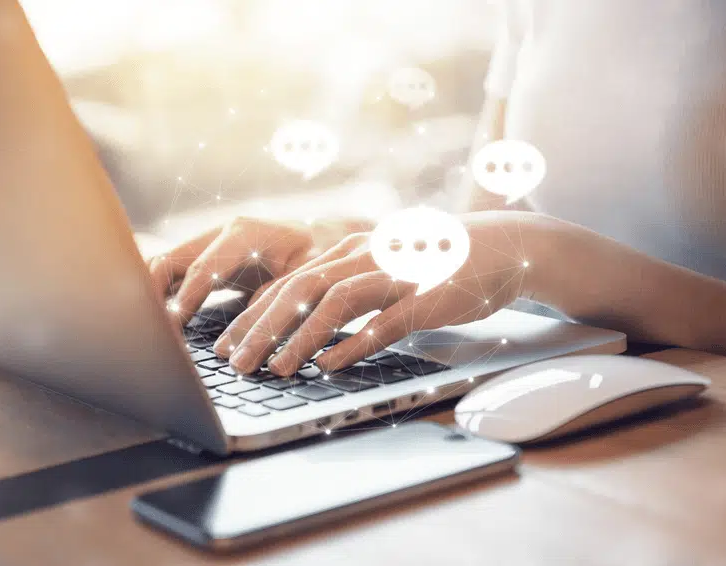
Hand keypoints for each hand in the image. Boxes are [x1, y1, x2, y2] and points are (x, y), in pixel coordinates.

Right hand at [147, 217, 367, 322]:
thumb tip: (251, 327)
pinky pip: (174, 276)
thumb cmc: (320, 255)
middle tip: (148, 332)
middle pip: (169, 261)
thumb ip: (278, 295)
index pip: (203, 269)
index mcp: (243, 233)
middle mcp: (220, 234)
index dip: (185, 300)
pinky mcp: (207, 260)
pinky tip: (158, 324)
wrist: (324, 238)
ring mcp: (210, 245)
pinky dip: (161, 297)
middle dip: (152, 295)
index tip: (172, 328)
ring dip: (151, 296)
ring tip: (145, 331)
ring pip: (164, 266)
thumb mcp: (307, 274)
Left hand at [214, 211, 551, 375]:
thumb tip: (304, 330)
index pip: (287, 282)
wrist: (499, 247)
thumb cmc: (431, 263)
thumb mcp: (379, 267)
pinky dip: (353, 344)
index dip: (252, 315)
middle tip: (235, 363)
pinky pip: (382, 322)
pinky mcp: (424, 296)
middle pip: (299, 289)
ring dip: (300, 338)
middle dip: (261, 329)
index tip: (226, 345)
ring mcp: (394, 274)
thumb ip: (344, 287)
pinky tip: (330, 366)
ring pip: (334, 302)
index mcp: (347, 249)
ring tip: (276, 369)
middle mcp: (363, 256)